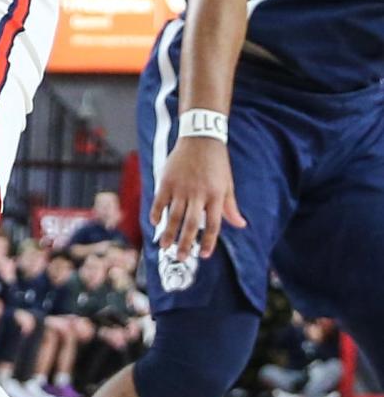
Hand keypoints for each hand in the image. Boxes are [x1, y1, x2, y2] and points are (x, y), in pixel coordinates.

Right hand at [152, 136, 245, 261]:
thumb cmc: (216, 163)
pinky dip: (157, 213)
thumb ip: (230, 206)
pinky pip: (160, 201)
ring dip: (169, 233)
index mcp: (215, 195)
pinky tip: (155, 223)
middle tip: (181, 258)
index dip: (208, 241)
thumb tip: (241, 225)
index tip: (204, 255)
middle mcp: (198, 193)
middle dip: (186, 243)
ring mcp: (181, 187)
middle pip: (192, 224)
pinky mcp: (167, 180)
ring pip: (174, 215)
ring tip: (165, 247)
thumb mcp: (227, 184)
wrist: (201, 138)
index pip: (213, 224)